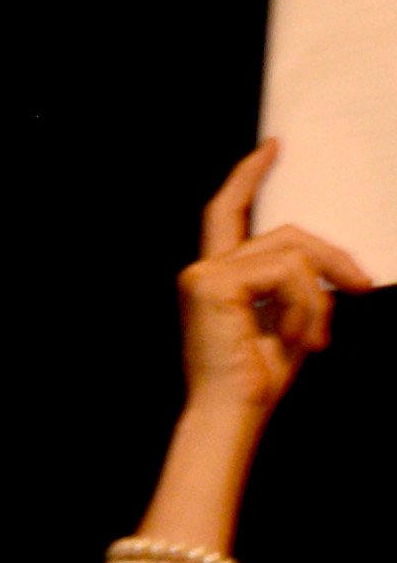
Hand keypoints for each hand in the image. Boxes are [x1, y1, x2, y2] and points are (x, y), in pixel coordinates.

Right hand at [178, 144, 369, 427]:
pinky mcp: (213, 284)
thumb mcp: (290, 319)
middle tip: (360, 287)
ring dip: (317, 296)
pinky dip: (305, 305)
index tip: (273, 148)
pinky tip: (298, 338)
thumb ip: (300, 284)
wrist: (231, 415)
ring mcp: (203, 275)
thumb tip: (338, 266)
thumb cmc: (256, 379)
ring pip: (293, 252)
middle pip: (288, 233)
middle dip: (333, 258)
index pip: (228, 213)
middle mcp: (203, 270)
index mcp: (216, 277)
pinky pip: (286, 272)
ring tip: (314, 338)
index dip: (249, 177)